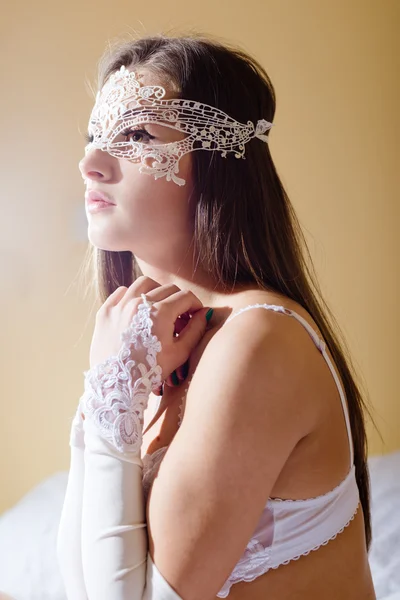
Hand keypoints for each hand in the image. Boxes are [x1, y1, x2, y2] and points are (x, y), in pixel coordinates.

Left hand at [89, 276, 209, 385]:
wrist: (115, 386)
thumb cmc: (149, 372)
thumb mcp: (179, 353)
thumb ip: (195, 330)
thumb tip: (203, 313)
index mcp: (160, 313)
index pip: (185, 296)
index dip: (195, 304)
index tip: (195, 314)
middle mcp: (138, 303)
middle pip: (168, 288)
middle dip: (178, 300)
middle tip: (179, 317)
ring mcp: (119, 305)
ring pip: (144, 284)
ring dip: (156, 292)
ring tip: (159, 308)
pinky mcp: (105, 311)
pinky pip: (122, 292)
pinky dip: (133, 296)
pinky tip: (137, 310)